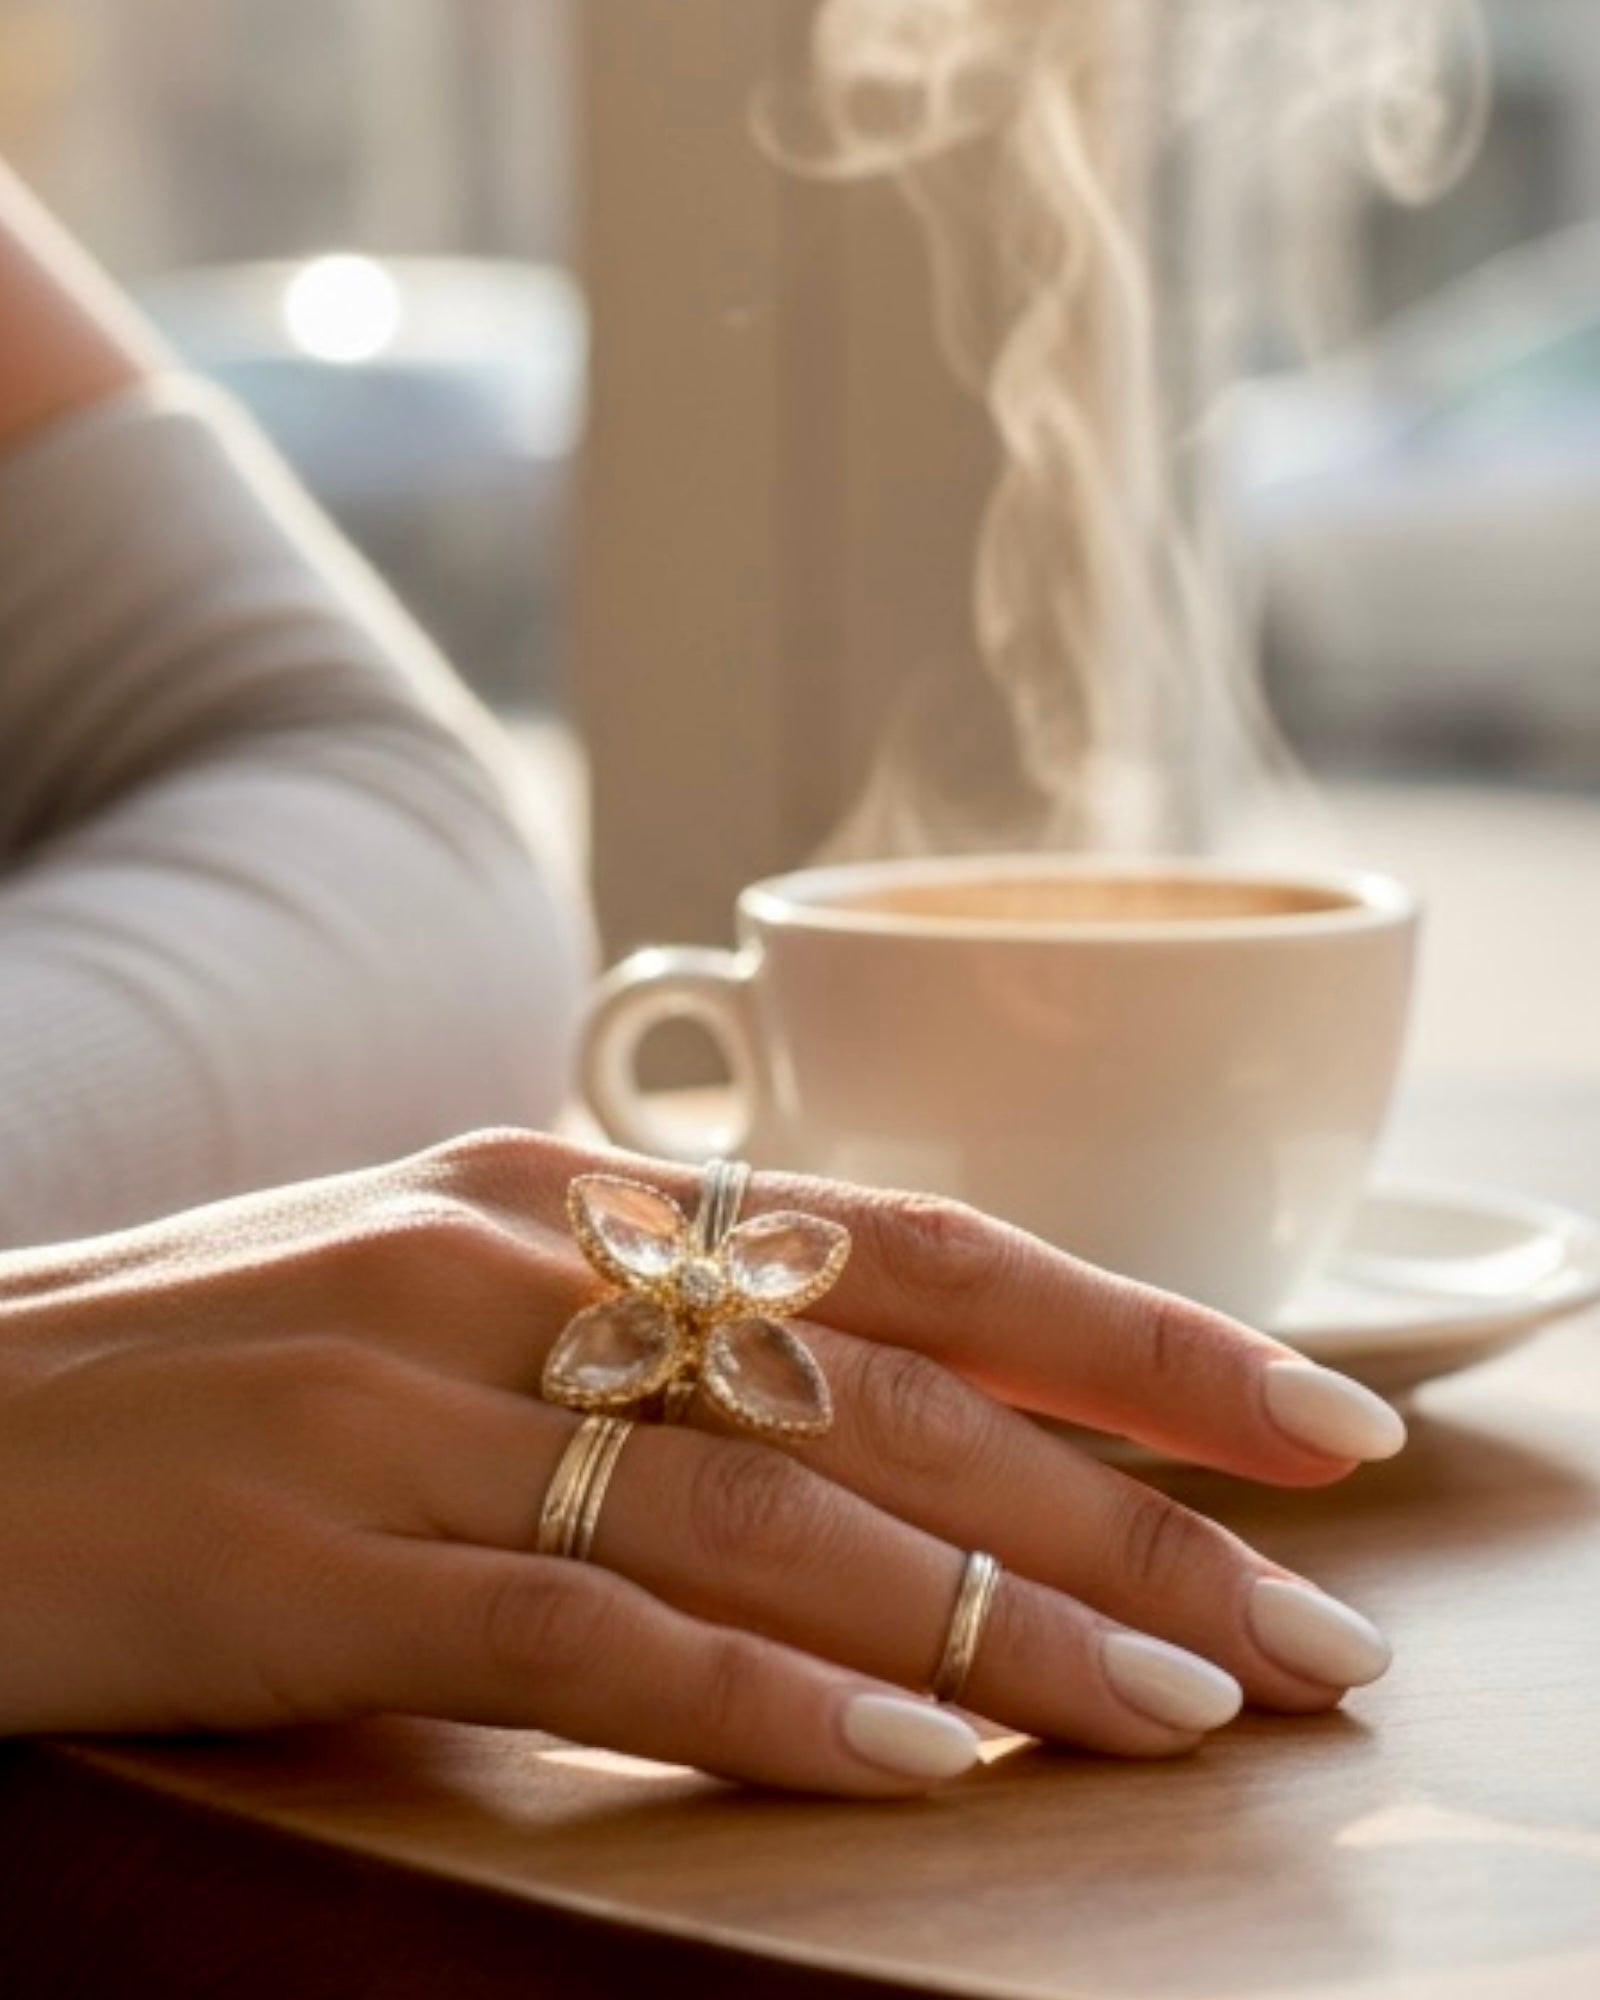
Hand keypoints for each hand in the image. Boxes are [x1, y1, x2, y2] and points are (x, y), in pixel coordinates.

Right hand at [0, 1130, 1401, 1795]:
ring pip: (780, 1519)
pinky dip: (767, 1698)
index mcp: (568, 1191)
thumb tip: (883, 1413)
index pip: (923, 1250)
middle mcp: (521, 1269)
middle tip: (1316, 1627)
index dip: (1136, 1335)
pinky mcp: (321, 1566)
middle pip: (898, 1394)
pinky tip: (912, 1762)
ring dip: (1003, 1631)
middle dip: (1135, 1515)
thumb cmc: (216, 1372)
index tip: (1313, 1419)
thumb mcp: (452, 1296)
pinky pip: (589, 1637)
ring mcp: (419, 1411)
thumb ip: (648, 1328)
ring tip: (1186, 1717)